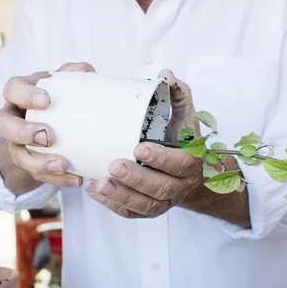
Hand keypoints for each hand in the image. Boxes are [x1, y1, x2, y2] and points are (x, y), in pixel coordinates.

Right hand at [0, 62, 94, 191]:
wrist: (52, 123)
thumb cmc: (59, 95)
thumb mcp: (65, 81)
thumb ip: (76, 72)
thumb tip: (89, 73)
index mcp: (19, 94)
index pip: (13, 89)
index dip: (26, 95)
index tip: (47, 101)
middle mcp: (11, 119)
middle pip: (3, 125)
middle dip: (23, 132)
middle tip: (48, 137)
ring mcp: (16, 144)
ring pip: (19, 156)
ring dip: (40, 163)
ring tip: (63, 164)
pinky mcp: (28, 164)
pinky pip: (39, 175)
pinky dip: (58, 179)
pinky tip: (78, 179)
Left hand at [84, 70, 204, 217]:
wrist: (187, 171)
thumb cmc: (180, 138)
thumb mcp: (184, 114)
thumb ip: (177, 93)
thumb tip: (165, 75)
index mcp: (191, 161)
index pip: (180, 164)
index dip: (161, 159)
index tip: (139, 147)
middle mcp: (180, 185)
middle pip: (160, 188)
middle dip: (136, 178)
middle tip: (114, 165)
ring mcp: (164, 201)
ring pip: (144, 205)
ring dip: (121, 195)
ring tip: (99, 182)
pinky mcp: (148, 210)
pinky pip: (131, 213)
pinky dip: (112, 204)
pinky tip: (95, 190)